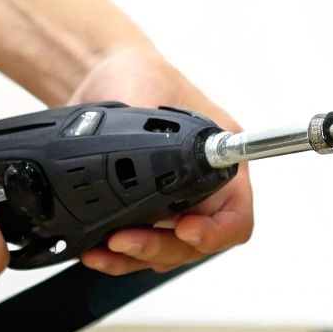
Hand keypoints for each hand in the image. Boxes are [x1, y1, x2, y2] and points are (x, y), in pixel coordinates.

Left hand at [66, 46, 254, 273]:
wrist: (100, 76)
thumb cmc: (138, 74)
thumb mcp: (149, 93)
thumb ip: (153, 132)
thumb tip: (149, 162)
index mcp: (219, 159)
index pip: (235, 216)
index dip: (215, 232)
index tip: (185, 229)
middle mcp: (201, 188)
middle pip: (196, 244)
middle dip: (161, 247)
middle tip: (127, 239)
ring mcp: (171, 204)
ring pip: (166, 252)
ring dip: (136, 257)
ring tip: (106, 248)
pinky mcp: (141, 212)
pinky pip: (139, 248)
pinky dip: (118, 257)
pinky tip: (97, 251)